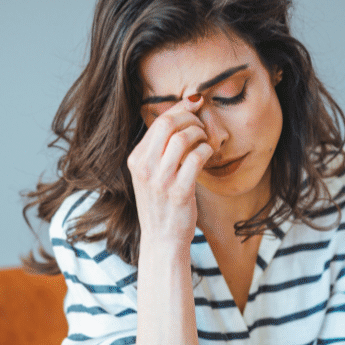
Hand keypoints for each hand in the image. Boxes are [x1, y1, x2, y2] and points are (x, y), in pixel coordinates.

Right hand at [127, 94, 213, 248]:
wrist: (162, 239)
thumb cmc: (162, 205)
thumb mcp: (150, 175)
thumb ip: (159, 150)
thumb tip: (179, 117)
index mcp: (135, 159)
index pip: (158, 121)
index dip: (180, 108)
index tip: (195, 104)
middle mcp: (144, 167)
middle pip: (168, 124)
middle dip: (190, 117)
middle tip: (202, 124)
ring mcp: (161, 179)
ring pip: (183, 138)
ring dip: (200, 134)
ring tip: (206, 141)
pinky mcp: (179, 191)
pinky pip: (196, 158)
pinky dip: (206, 151)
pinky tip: (209, 154)